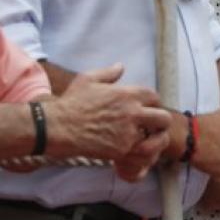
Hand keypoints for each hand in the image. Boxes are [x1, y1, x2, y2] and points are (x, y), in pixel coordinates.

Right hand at [47, 65, 172, 175]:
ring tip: (143, 141)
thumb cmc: (70, 103)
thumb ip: (108, 73)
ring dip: (151, 140)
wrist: (56, 128)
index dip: (151, 103)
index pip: (154, 97)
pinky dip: (136, 152)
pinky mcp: (121, 150)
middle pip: (163, 118)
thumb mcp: (87, 79)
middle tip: (151, 127)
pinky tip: (128, 151)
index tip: (146, 108)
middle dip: (160, 123)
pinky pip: (139, 153)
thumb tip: (120, 66)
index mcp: (127, 94)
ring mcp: (128, 132)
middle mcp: (132, 112)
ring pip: (154, 138)